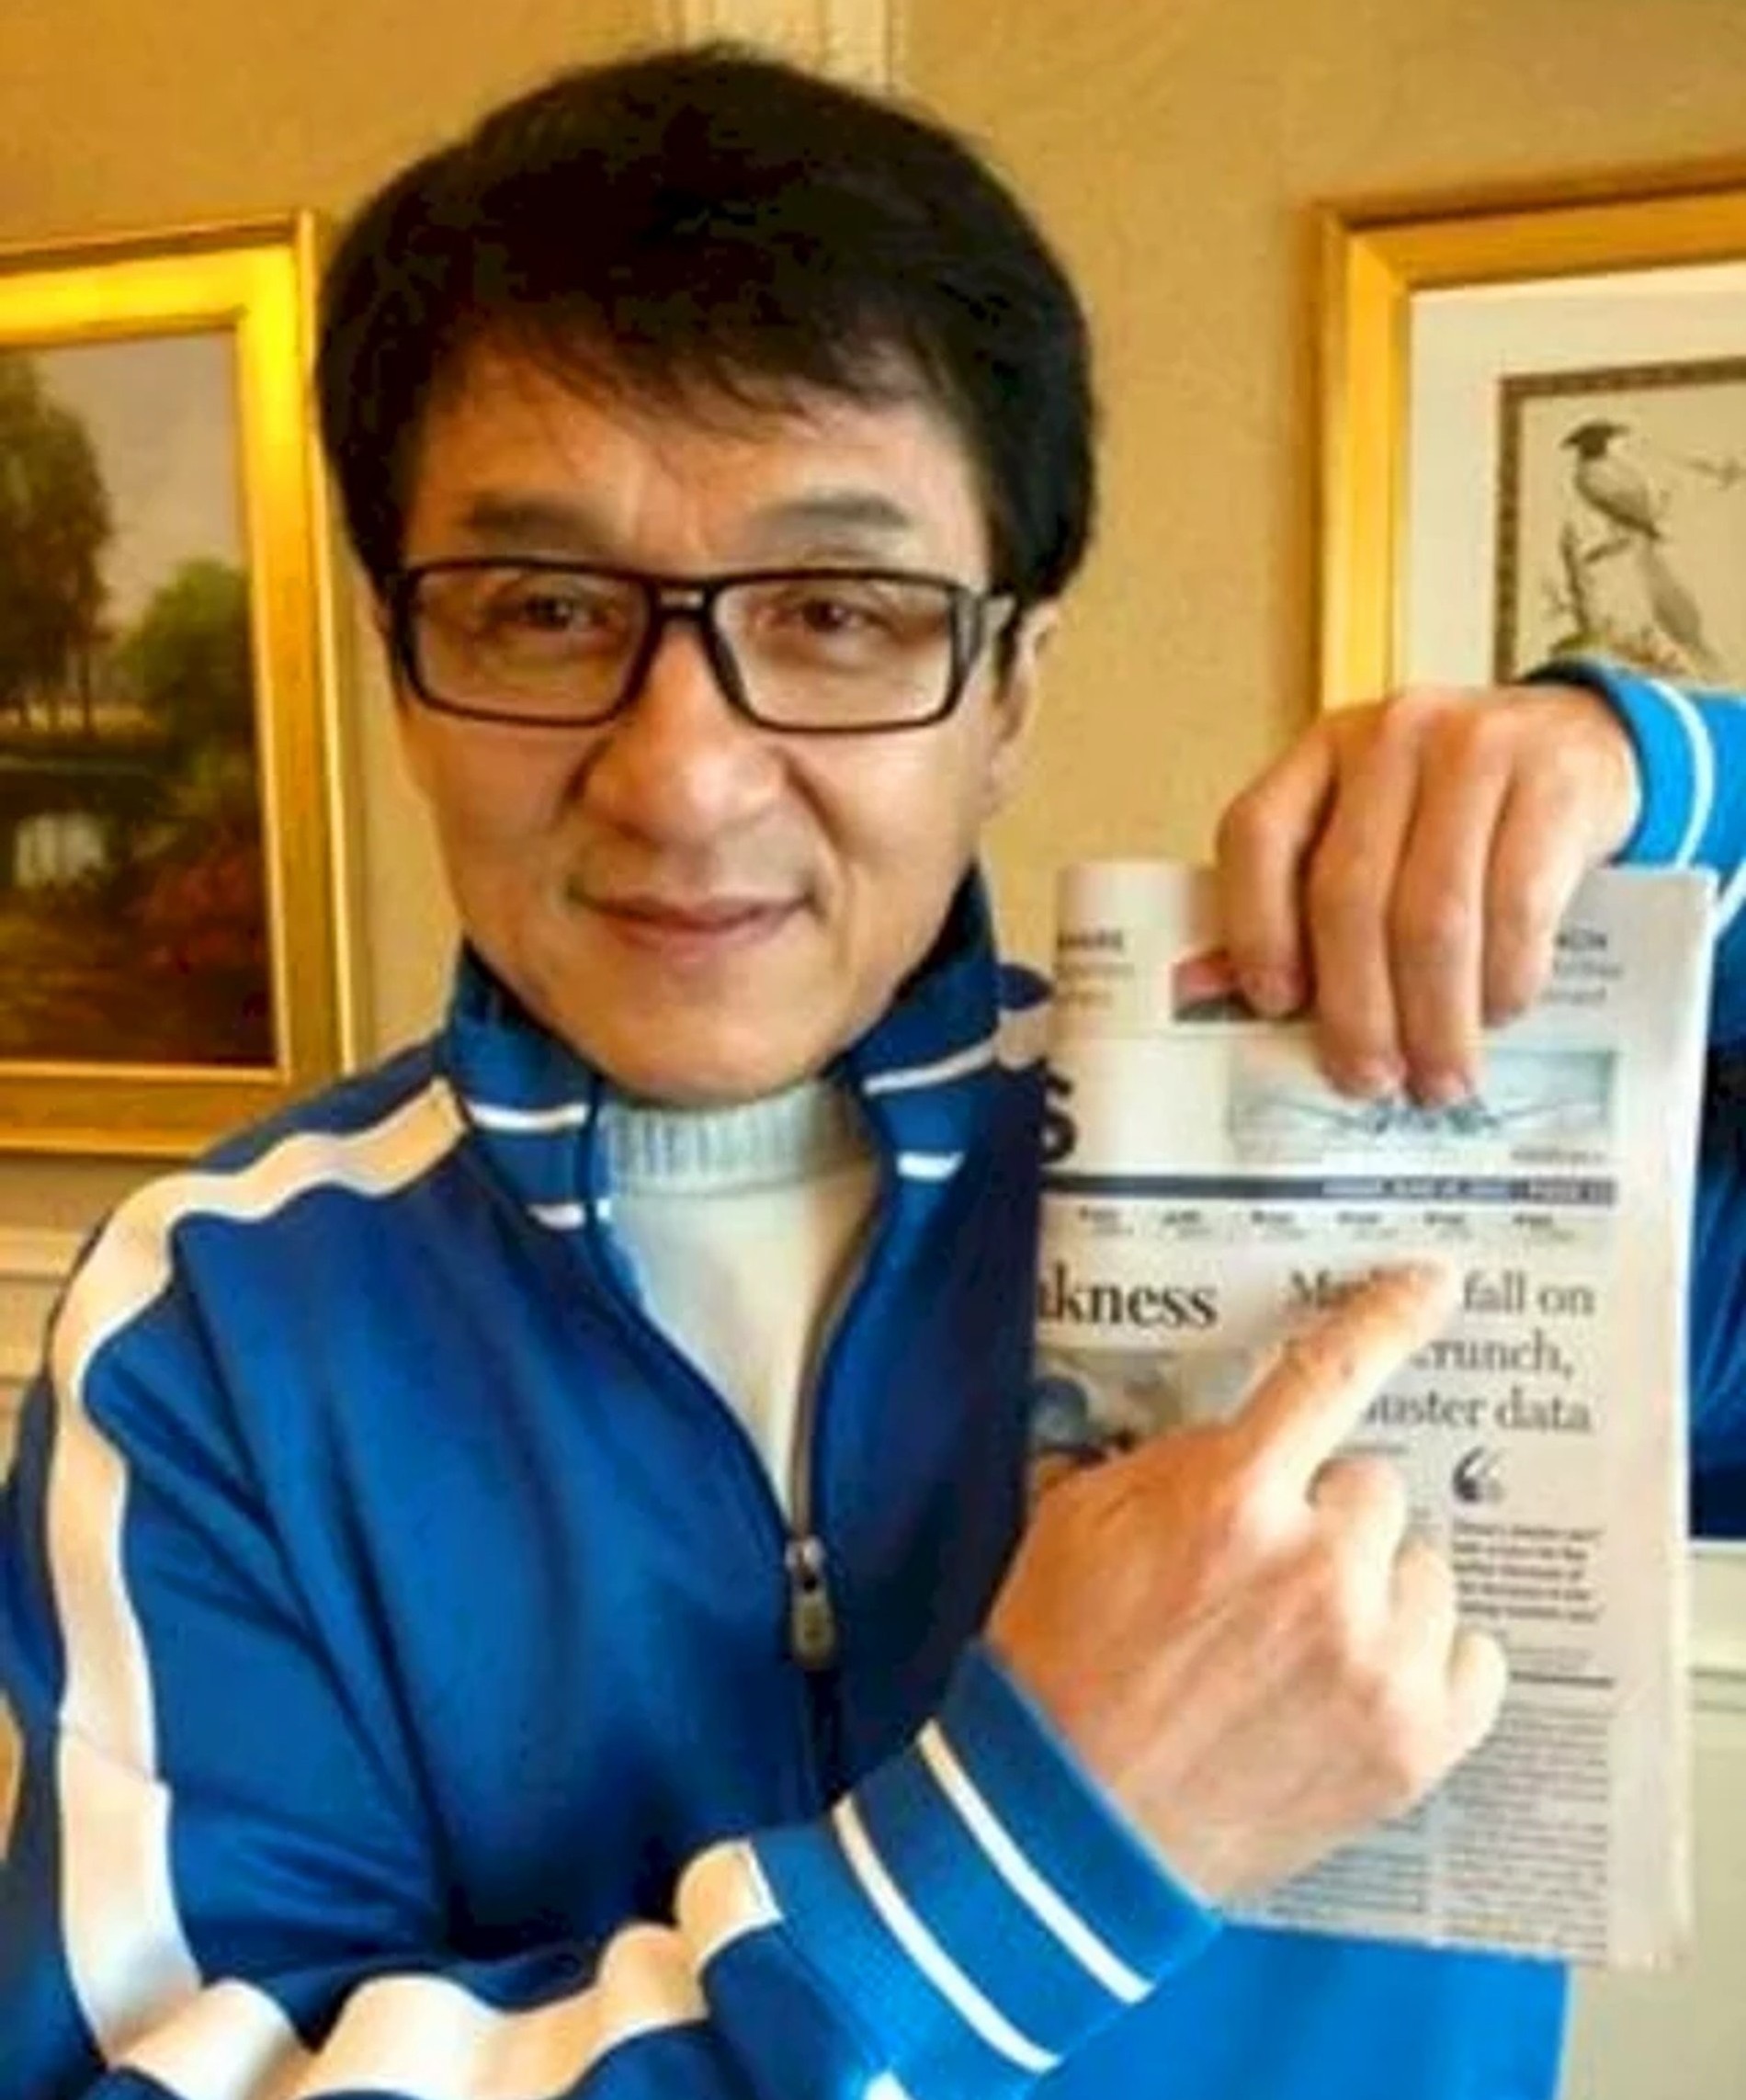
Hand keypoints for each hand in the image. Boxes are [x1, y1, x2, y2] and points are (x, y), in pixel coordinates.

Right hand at [989, 1266, 1505, 1902]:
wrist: (1072, 1825)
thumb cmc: (1063, 1662)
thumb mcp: (1080, 1521)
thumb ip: (1171, 1460)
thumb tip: (1243, 1428)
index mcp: (1231, 1499)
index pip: (1333, 1375)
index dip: (1389, 1317)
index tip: (1435, 1284)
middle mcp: (1318, 1568)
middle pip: (1378, 1487)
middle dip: (1329, 1514)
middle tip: (1271, 1570)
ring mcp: (1376, 1661)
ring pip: (1428, 1570)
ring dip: (1379, 1589)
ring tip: (1308, 1640)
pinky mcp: (1415, 1743)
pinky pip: (1474, 1658)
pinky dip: (1429, 1663)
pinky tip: (1365, 1682)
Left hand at [1213, 683, 1640, 1099]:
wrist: (1586, 744)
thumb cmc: (1458, 812)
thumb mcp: (1379, 831)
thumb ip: (1306, 897)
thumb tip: (1229, 995)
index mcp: (1322, 750)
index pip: (1258, 833)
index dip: (1256, 926)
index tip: (1274, 1007)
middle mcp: (1391, 737)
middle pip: (1350, 892)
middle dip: (1357, 1007)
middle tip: (1368, 1080)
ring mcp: (1476, 749)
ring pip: (1434, 912)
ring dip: (1435, 1015)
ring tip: (1440, 1075)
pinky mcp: (1554, 782)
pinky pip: (1517, 904)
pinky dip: (1504, 977)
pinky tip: (1499, 1014)